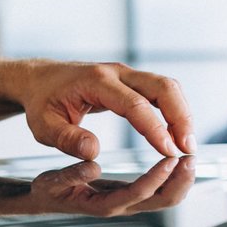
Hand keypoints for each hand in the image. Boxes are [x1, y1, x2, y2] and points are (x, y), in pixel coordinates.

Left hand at [20, 61, 193, 159]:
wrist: (39, 79)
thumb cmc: (42, 103)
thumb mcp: (44, 126)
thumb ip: (66, 139)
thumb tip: (94, 152)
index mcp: (96, 82)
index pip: (135, 105)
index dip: (155, 129)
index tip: (169, 152)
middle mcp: (117, 73)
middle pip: (162, 87)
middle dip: (181, 117)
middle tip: (188, 149)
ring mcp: (127, 74)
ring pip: (167, 86)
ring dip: (182, 114)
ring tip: (187, 146)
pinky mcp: (131, 81)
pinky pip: (161, 91)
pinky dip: (174, 110)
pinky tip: (177, 134)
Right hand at [27, 157, 194, 217]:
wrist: (47, 199)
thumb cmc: (49, 191)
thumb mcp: (52, 181)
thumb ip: (71, 175)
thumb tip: (93, 166)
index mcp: (103, 205)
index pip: (138, 193)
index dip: (157, 177)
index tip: (169, 158)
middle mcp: (121, 206)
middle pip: (162, 201)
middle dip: (180, 182)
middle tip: (190, 158)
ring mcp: (129, 202)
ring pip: (165, 198)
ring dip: (181, 180)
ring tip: (190, 157)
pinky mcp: (132, 195)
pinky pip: (160, 190)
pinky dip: (173, 177)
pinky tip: (178, 160)